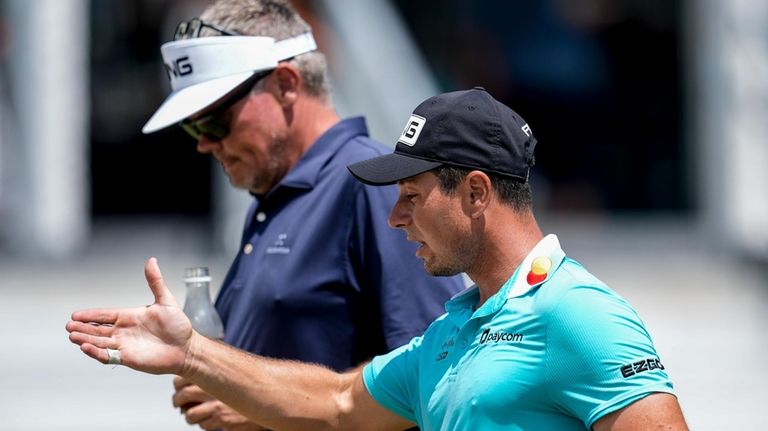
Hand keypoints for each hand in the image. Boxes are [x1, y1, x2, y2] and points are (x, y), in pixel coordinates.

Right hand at [66, 257, 194, 375]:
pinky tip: (86, 347)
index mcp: (130, 316)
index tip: (75, 314)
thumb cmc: (178, 325)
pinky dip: (96, 352)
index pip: (105, 316)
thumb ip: (155, 282)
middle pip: (98, 329)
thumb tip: (151, 260)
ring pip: (99, 342)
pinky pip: (108, 356)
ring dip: (86, 339)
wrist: (187, 348)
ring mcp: (125, 345)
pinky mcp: (128, 358)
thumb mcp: (165, 300)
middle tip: (69, 326)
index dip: (91, 315)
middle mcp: (124, 331)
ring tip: (73, 336)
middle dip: (83, 328)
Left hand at [173, 376, 267, 430]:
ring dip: (191, 415)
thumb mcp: (233, 368)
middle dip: (178, 402)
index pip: (181, 379)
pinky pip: (205, 426)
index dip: (178, 384)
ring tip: (196, 413)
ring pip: (190, 416)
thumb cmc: (252, 382)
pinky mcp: (224, 422)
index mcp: (212, 373)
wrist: (272, 396)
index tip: (179, 386)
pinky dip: (206, 424)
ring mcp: (218, 408)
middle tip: (180, 403)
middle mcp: (212, 390)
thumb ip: (217, 367)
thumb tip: (198, 366)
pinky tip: (212, 419)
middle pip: (181, 397)